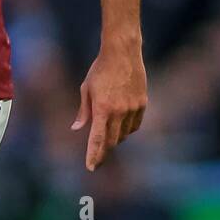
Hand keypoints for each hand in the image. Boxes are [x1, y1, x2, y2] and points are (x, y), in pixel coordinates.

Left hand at [72, 43, 146, 170]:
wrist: (123, 52)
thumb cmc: (100, 69)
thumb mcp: (86, 89)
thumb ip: (83, 111)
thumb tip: (76, 129)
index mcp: (102, 108)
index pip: (97, 139)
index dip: (94, 155)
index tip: (91, 167)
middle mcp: (119, 111)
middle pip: (112, 141)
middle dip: (104, 151)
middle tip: (97, 158)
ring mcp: (133, 108)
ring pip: (124, 134)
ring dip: (116, 139)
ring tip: (108, 138)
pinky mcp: (143, 103)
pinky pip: (135, 125)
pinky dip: (127, 129)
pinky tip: (121, 127)